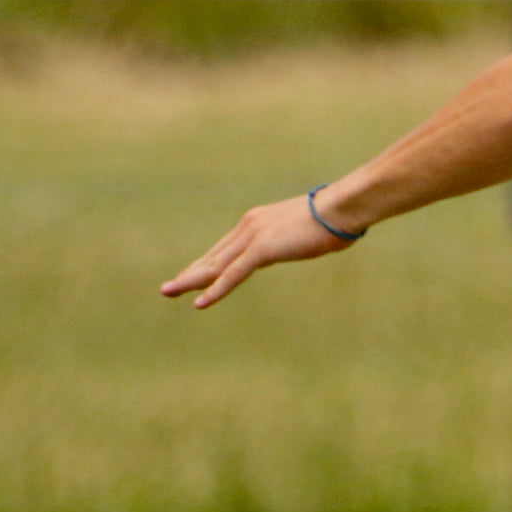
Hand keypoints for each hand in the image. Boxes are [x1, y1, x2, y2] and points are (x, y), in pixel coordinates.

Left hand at [160, 194, 356, 308]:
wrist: (342, 208)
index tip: (193, 276)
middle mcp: (249, 227)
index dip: (207, 265)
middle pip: (214, 256)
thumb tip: (307, 243)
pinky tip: (200, 303)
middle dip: (191, 273)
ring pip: (216, 265)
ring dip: (191, 280)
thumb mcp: (308, 231)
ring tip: (169, 292)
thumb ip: (296, 239)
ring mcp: (253, 237)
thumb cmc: (335, 218)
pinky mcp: (261, 249)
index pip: (226, 248)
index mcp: (258, 221)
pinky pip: (232, 275)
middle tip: (169, 288)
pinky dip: (215, 289)